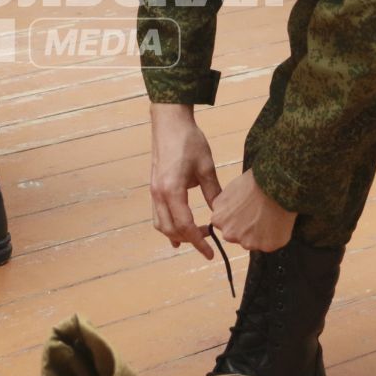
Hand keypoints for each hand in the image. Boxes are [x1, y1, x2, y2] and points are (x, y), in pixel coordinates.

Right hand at [149, 103, 219, 258]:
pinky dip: (168, 224)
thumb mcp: (207, 168)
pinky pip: (157, 214)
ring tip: (193, 237)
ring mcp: (153, 191)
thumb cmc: (189, 141)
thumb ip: (213, 193)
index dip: (198, 242)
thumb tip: (222, 214)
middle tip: (206, 243)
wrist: (169, 122)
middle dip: (188, 240)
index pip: (185, 225)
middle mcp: (158, 194)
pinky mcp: (153, 187)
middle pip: (170, 229)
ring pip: (160, 224)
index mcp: (172, 190)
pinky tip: (178, 228)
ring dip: (175, 234)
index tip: (210, 253)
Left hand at [212, 168, 297, 252]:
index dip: (239, 219)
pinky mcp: (265, 246)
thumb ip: (224, 206)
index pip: (226, 225)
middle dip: (247, 229)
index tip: (247, 212)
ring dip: (261, 234)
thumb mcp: (229, 191)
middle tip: (260, 215)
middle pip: (238, 236)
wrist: (275, 185)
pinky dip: (275, 236)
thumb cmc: (254, 183)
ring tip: (270, 216)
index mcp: (218, 219)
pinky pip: (270, 244)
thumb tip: (229, 210)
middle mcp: (229, 234)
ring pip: (254, 242)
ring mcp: (247, 242)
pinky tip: (278, 222)